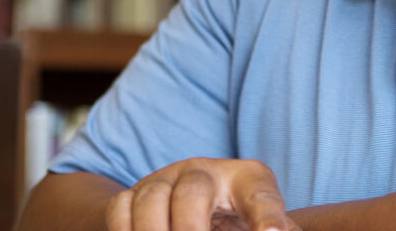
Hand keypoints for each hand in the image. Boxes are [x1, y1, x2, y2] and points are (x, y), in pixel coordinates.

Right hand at [105, 158, 300, 230]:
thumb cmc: (240, 224)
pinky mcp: (134, 194)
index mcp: (247, 180)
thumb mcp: (261, 226)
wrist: (196, 215)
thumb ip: (275, 229)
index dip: (267, 217)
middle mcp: (205, 171)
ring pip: (150, 200)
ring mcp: (165, 179)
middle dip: (191, 228)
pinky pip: (120, 209)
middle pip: (193, 191)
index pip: (260, 195)